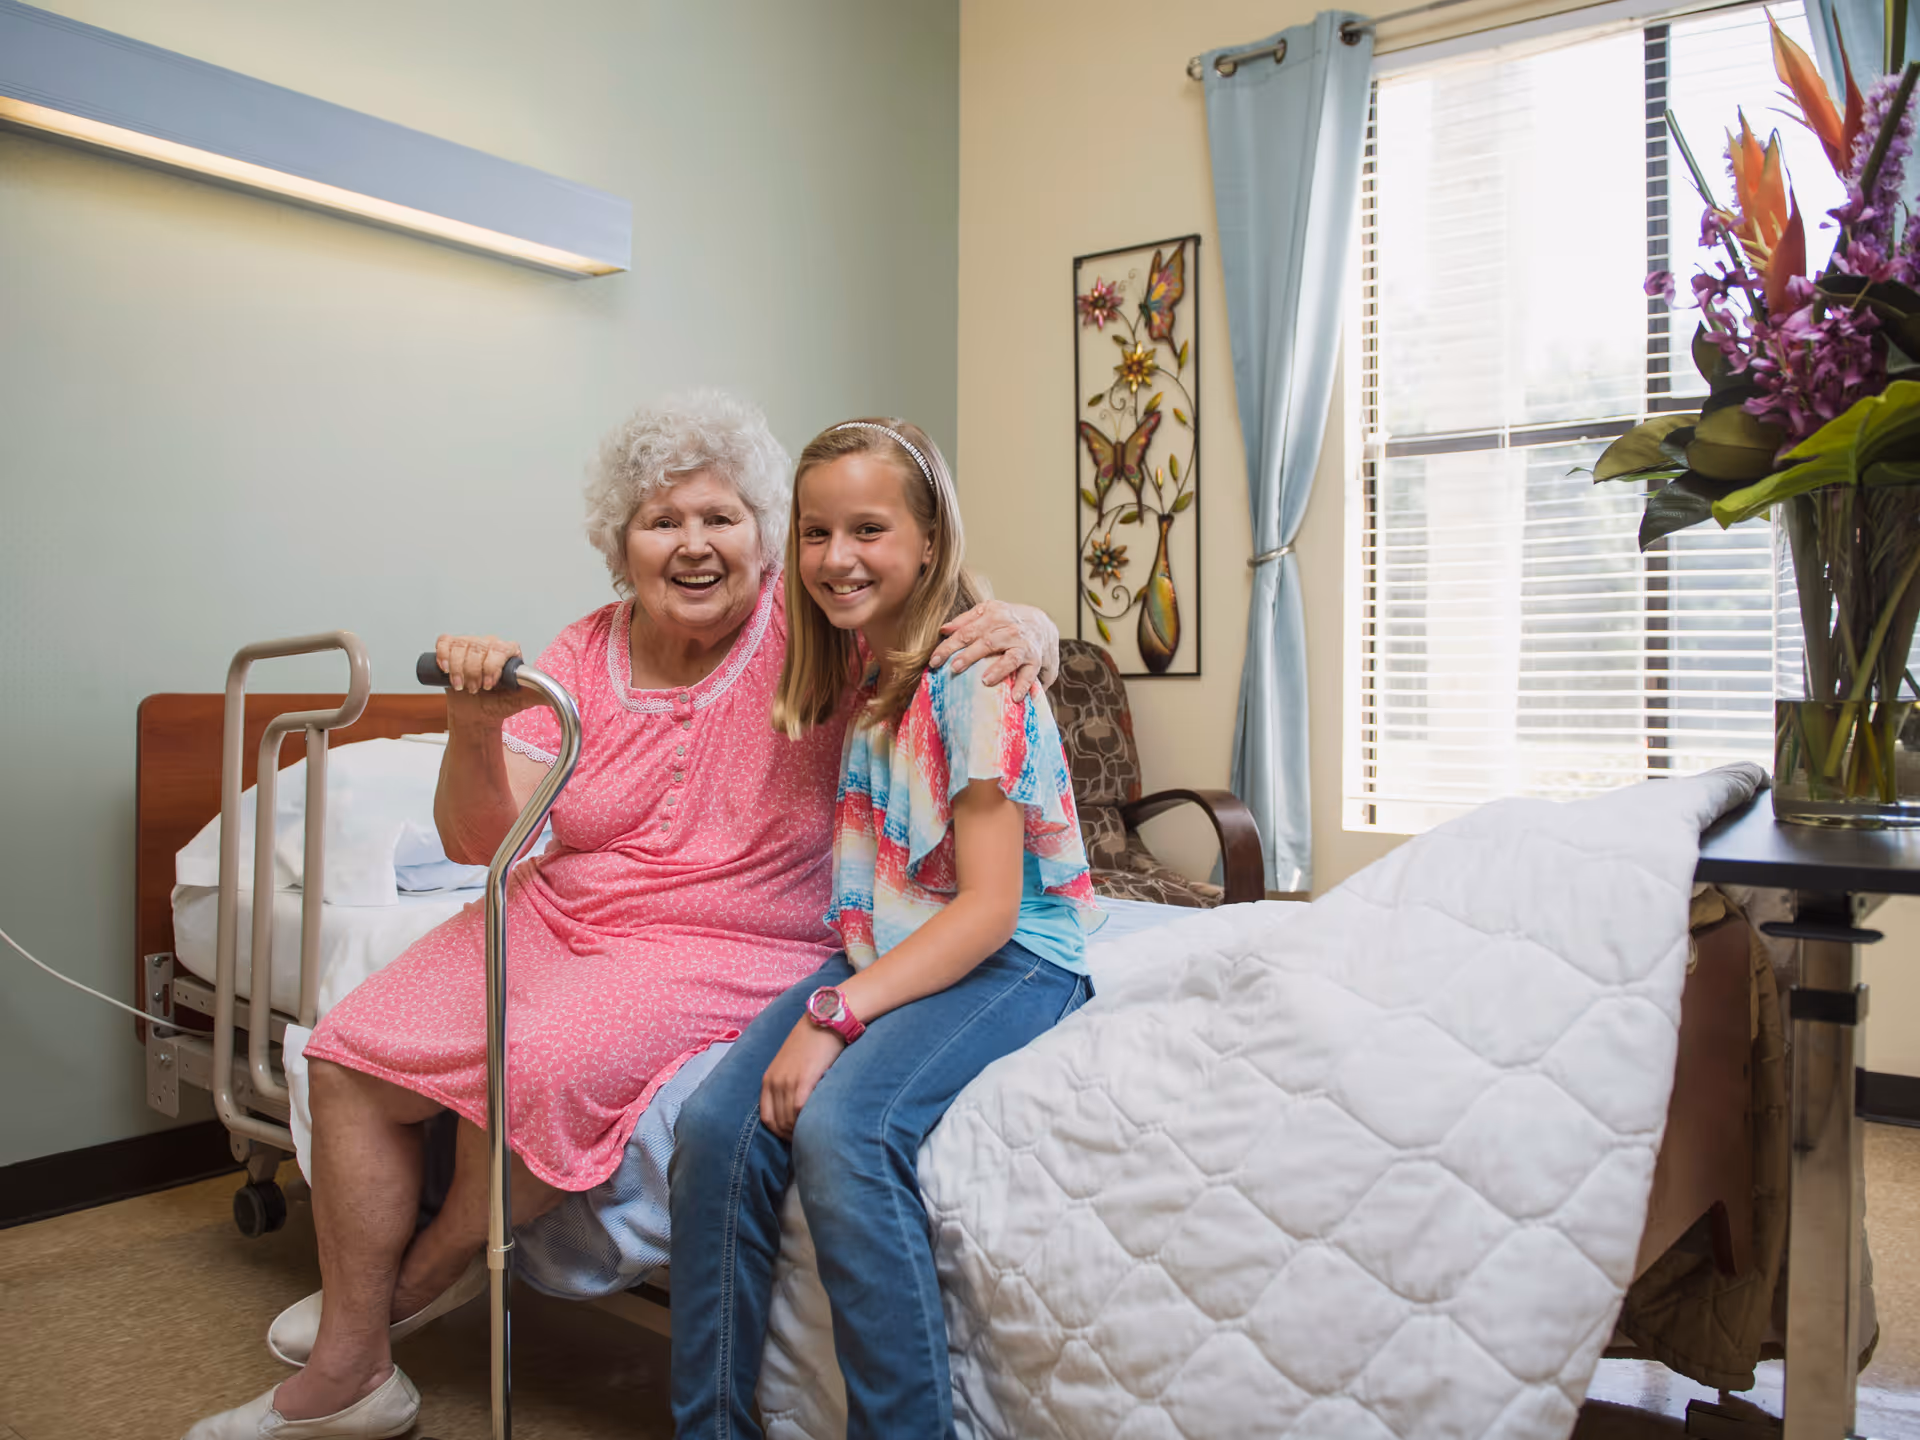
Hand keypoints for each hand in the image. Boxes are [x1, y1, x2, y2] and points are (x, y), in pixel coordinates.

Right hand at [435, 634, 541, 723]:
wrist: (477, 713)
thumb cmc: (498, 704)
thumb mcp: (520, 701)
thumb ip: (541, 695)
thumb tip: (568, 696)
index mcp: (509, 652)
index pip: (500, 649)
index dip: (491, 667)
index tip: (488, 685)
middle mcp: (490, 644)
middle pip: (478, 648)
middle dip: (474, 673)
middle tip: (475, 689)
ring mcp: (470, 644)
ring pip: (460, 646)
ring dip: (458, 670)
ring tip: (463, 686)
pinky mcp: (451, 648)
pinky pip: (445, 642)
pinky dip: (443, 656)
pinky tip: (446, 670)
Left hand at [760, 1018, 846, 1139]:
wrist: (824, 1020)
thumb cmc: (813, 1041)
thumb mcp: (791, 1062)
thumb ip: (788, 1081)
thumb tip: (796, 1105)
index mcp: (768, 1078)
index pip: (766, 1118)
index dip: (778, 1132)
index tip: (792, 1136)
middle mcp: (775, 1082)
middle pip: (778, 1122)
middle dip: (790, 1136)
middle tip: (806, 1140)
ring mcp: (788, 1081)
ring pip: (789, 1120)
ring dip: (799, 1132)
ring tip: (812, 1134)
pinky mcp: (803, 1080)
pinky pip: (799, 1111)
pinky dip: (806, 1122)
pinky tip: (816, 1123)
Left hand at [930, 601, 1058, 699]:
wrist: (1042, 624)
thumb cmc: (1007, 621)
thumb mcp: (988, 612)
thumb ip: (965, 620)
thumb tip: (943, 630)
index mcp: (994, 615)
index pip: (967, 631)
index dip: (949, 646)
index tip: (934, 660)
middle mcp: (1010, 629)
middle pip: (987, 642)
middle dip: (970, 655)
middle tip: (954, 668)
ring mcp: (1024, 645)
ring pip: (1010, 658)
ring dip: (998, 670)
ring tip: (985, 681)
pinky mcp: (1036, 660)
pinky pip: (1029, 674)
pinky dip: (1023, 686)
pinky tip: (1014, 697)